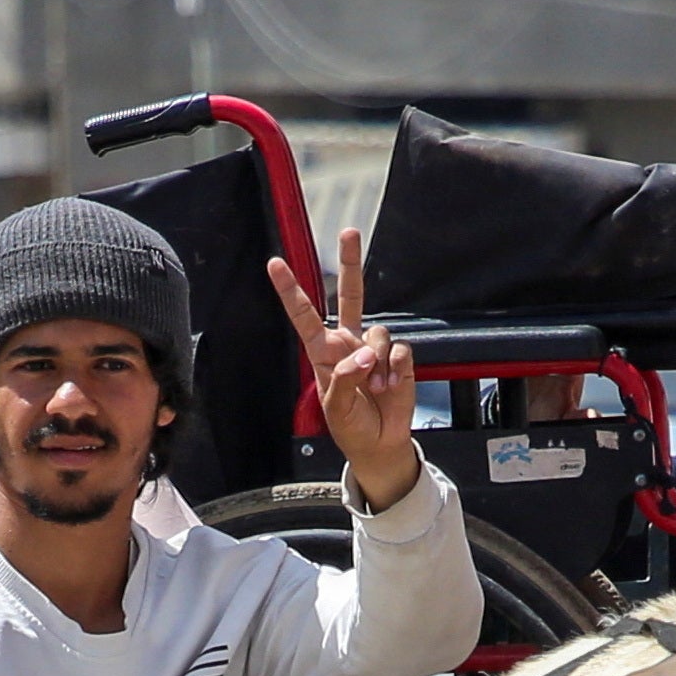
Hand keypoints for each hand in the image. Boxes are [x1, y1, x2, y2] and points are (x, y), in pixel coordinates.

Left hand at [268, 232, 419, 513]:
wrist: (380, 444)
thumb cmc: (351, 426)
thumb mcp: (336, 407)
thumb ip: (346, 378)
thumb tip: (364, 356)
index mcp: (323, 352)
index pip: (304, 315)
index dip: (291, 290)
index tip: (275, 264)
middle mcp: (349, 343)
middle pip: (349, 295)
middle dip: (350, 263)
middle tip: (349, 232)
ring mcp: (374, 348)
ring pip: (378, 333)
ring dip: (377, 362)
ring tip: (375, 388)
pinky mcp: (398, 358)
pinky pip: (400, 350)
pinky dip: (395, 370)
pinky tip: (390, 386)